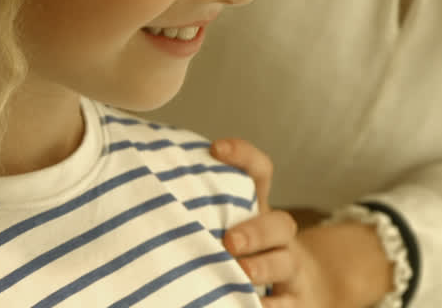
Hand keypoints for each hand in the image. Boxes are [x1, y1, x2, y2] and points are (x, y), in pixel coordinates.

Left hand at [209, 138, 299, 296]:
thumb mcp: (229, 228)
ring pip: (286, 262)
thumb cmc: (246, 257)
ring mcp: (290, 270)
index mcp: (258, 211)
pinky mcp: (294, 301)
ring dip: (264, 266)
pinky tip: (252, 306)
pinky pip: (286, 304)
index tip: (216, 148)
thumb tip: (144, 202)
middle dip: (256, 230)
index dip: (244, 157)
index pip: (259, 174)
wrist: (298, 292)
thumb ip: (202, 214)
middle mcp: (278, 238)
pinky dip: (270, 307)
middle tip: (229, 240)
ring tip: (242, 272)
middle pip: (280, 223)